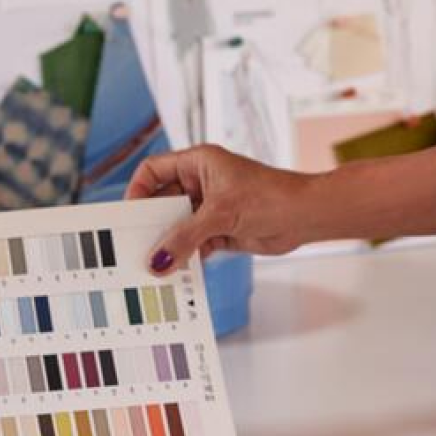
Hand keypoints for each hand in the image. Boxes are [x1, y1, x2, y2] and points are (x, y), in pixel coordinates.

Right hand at [125, 143, 309, 274]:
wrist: (306, 216)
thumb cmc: (270, 197)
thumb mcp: (220, 214)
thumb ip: (185, 238)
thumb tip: (157, 262)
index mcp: (199, 162)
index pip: (153, 170)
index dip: (137, 191)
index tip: (129, 216)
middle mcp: (202, 182)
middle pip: (162, 202)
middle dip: (150, 224)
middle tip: (132, 248)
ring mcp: (211, 207)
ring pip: (177, 226)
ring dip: (167, 245)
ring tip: (151, 267)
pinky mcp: (221, 229)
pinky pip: (192, 244)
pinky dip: (185, 257)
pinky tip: (176, 273)